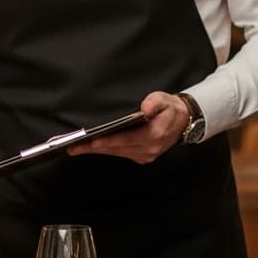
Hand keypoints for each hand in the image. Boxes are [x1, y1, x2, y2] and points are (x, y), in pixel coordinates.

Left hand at [66, 92, 188, 163]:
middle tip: (73, 148)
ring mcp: (146, 155)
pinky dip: (107, 150)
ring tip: (78, 148)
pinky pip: (121, 154)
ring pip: (117, 153)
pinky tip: (94, 147)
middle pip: (116, 149)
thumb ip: (155, 102)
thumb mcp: (164, 100)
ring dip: (98, 151)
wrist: (184, 121)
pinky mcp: (143, 156)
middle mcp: (149, 149)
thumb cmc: (170, 108)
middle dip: (94, 148)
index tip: (91, 142)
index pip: (125, 139)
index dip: (107, 141)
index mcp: (153, 136)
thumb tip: (145, 108)